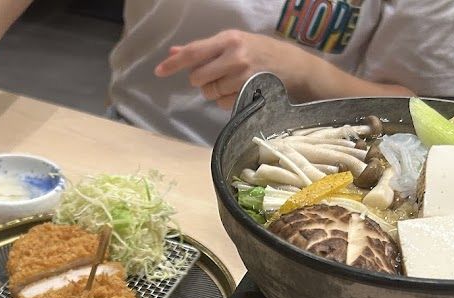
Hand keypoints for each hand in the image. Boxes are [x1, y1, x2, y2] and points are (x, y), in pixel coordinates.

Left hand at [154, 30, 310, 110]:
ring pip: (210, 92)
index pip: (193, 52)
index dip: (174, 63)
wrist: (294, 67)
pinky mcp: (248, 94)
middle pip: (198, 77)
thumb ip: (204, 49)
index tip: (159, 71)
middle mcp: (234, 56)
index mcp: (229, 39)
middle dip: (202, 80)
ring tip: (233, 82)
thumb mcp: (234, 43)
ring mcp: (242, 77)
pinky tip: (241, 90)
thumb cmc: (261, 52)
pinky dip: (227, 100)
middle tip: (216, 75)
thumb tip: (174, 53)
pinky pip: (223, 103)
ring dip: (215, 91)